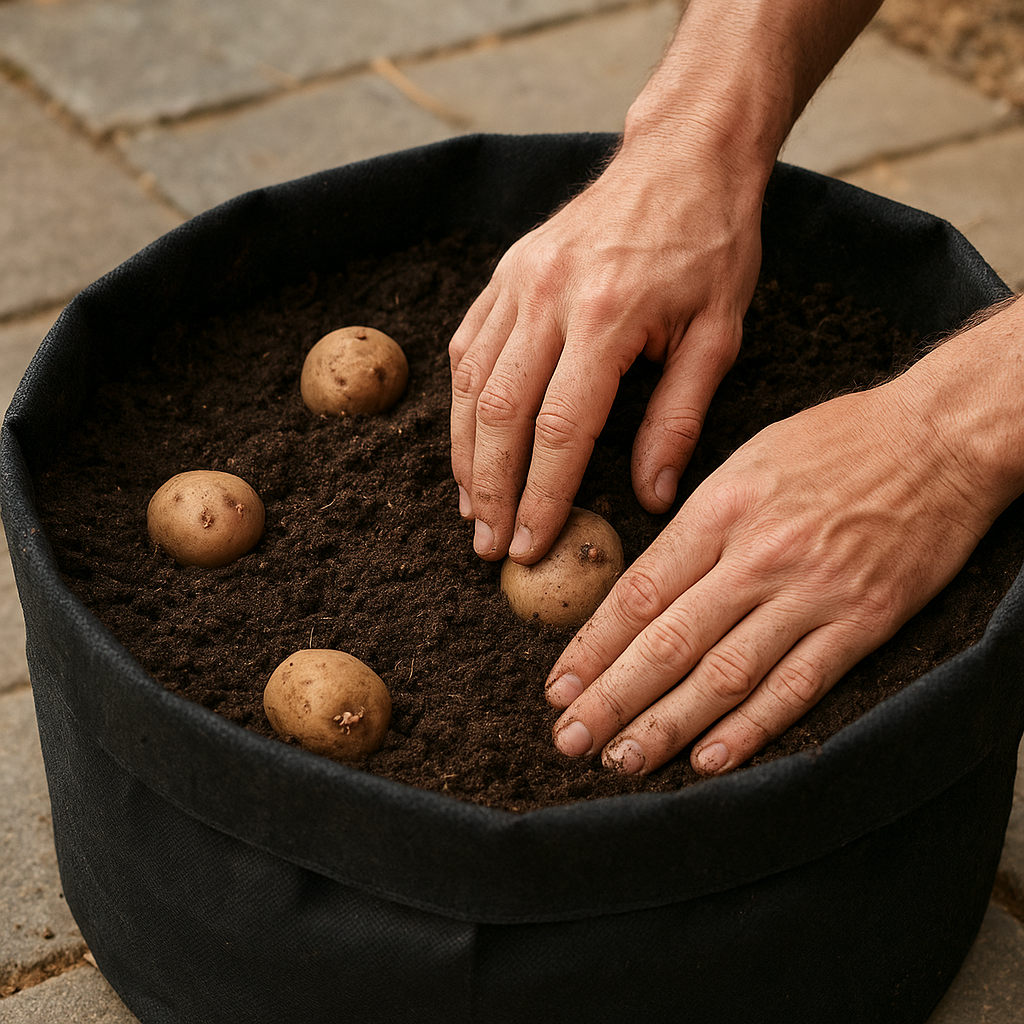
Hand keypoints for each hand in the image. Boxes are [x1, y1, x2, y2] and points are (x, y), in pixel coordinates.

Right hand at [448, 147, 762, 564]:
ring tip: (471, 507)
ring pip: (470, 384)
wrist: (682, 158)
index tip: (531, 544)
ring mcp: (517, 280)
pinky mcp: (504, 272)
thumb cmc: (710, 246)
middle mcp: (548, 297)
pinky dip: (461, 401)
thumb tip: (650, 496)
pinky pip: (467, 345)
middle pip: (499, 414)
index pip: (560, 432)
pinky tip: (467, 442)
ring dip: (465, 454)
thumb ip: (678, 420)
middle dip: (490, 490)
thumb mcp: (718, 335)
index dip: (541, 497)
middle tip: (488, 544)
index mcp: (606, 316)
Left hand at [544, 374, 1003, 775]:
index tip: (558, 685)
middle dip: (611, 698)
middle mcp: (758, 556)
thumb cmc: (837, 441)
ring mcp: (812, 593)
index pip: (638, 592)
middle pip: (668, 642)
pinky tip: (708, 759)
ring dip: (667, 725)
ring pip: (725, 675)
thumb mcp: (746, 460)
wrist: (940, 439)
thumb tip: (643, 585)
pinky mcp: (863, 622)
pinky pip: (797, 687)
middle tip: (571, 737)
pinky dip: (750, 729)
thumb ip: (695, 523)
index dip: (592, 646)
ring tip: (622, 759)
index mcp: (721, 508)